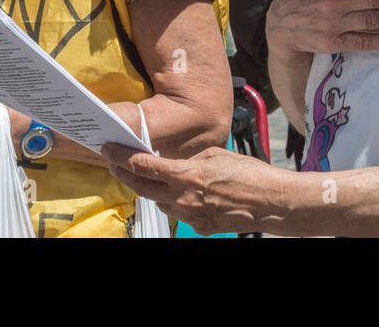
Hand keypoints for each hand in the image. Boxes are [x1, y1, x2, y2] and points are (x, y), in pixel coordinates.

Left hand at [103, 144, 279, 234]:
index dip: (122, 157)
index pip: (143, 165)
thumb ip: (191, 159)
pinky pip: (179, 213)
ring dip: (154, 190)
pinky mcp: (197, 228)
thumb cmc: (250, 174)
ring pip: (159, 202)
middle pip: (141, 186)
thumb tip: (177, 162)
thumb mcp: (217, 155)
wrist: (269, 202)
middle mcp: (182, 197)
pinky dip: (179, 203)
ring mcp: (188, 216)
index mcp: (186, 175)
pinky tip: (189, 195)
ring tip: (155, 179)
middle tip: (116, 165)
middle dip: (125, 174)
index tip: (109, 151)